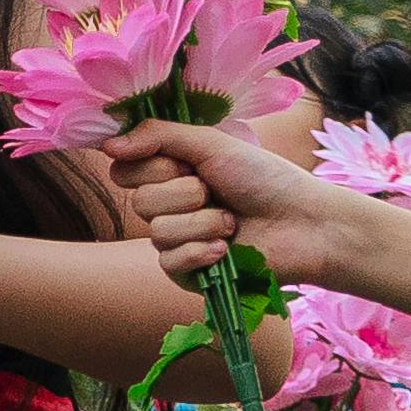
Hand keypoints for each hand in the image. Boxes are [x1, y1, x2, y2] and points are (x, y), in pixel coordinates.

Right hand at [103, 118, 355, 291]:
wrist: (303, 223)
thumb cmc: (264, 178)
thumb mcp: (211, 144)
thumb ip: (158, 136)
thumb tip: (107, 141)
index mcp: (170, 172)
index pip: (124, 169)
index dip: (152, 166)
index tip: (185, 163)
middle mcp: (169, 205)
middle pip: (140, 201)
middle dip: (185, 194)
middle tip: (217, 192)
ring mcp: (177, 241)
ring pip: (157, 232)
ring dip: (202, 223)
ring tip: (232, 223)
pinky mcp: (189, 274)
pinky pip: (169, 264)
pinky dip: (200, 252)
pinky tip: (226, 251)